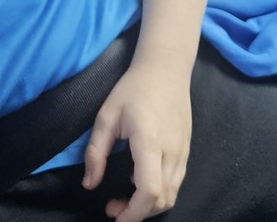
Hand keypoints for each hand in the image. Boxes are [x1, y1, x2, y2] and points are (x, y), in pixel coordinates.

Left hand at [82, 55, 192, 221]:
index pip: (150, 190)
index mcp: (150, 141)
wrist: (166, 69)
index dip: (133, 213)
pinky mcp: (186, 150)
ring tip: (126, 197)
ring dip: (149, 205)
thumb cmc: (133, 89)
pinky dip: (159, 192)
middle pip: (162, 200)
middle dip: (137, 213)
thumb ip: (96, 152)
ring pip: (172, 194)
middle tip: (112, 206)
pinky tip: (140, 179)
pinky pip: (176, 182)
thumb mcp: (106, 116)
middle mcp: (172, 150)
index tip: (114, 216)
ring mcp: (183, 151)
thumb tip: (89, 184)